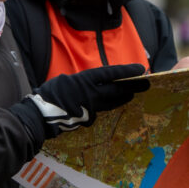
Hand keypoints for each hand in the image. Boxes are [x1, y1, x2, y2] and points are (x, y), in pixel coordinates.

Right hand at [26, 63, 148, 137]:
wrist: (41, 115)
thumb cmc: (49, 94)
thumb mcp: (66, 80)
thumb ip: (82, 82)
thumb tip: (94, 83)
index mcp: (85, 80)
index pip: (111, 74)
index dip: (127, 71)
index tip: (140, 69)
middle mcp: (92, 93)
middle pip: (117, 89)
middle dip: (133, 86)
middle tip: (147, 84)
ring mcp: (91, 107)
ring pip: (112, 101)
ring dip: (124, 97)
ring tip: (133, 94)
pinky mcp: (89, 118)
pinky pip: (101, 111)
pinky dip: (106, 106)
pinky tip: (110, 105)